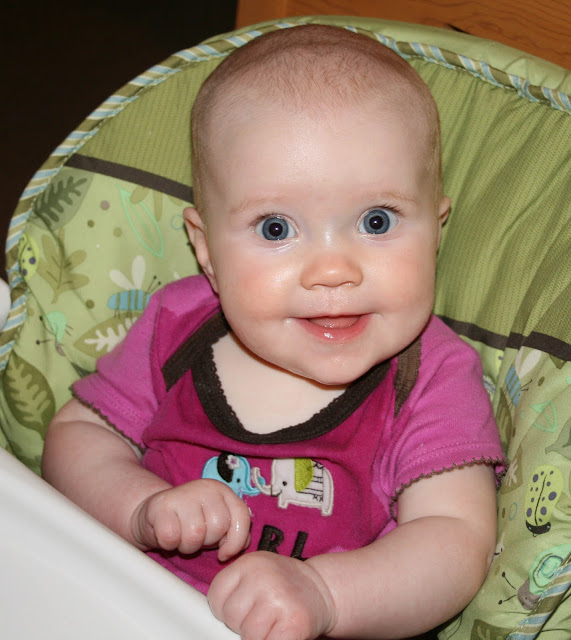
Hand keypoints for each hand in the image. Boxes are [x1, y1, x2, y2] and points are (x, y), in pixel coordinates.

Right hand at [130, 479, 250, 560]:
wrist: (154, 514)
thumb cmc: (190, 522)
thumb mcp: (215, 524)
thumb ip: (234, 532)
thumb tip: (245, 544)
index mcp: (223, 491)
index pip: (242, 516)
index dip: (236, 541)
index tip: (223, 554)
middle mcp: (205, 488)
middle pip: (218, 527)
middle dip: (207, 542)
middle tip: (195, 537)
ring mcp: (183, 494)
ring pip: (195, 534)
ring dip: (187, 546)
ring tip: (181, 536)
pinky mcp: (161, 505)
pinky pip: (171, 537)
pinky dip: (169, 544)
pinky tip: (167, 536)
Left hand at [208, 551, 335, 639]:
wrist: (323, 590)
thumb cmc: (284, 587)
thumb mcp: (257, 575)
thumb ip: (236, 590)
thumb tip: (205, 623)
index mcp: (250, 562)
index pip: (216, 597)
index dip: (226, 609)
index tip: (245, 607)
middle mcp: (263, 576)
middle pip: (230, 616)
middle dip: (242, 623)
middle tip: (264, 614)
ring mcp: (279, 598)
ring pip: (247, 634)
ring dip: (258, 636)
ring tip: (274, 622)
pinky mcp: (294, 622)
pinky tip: (282, 632)